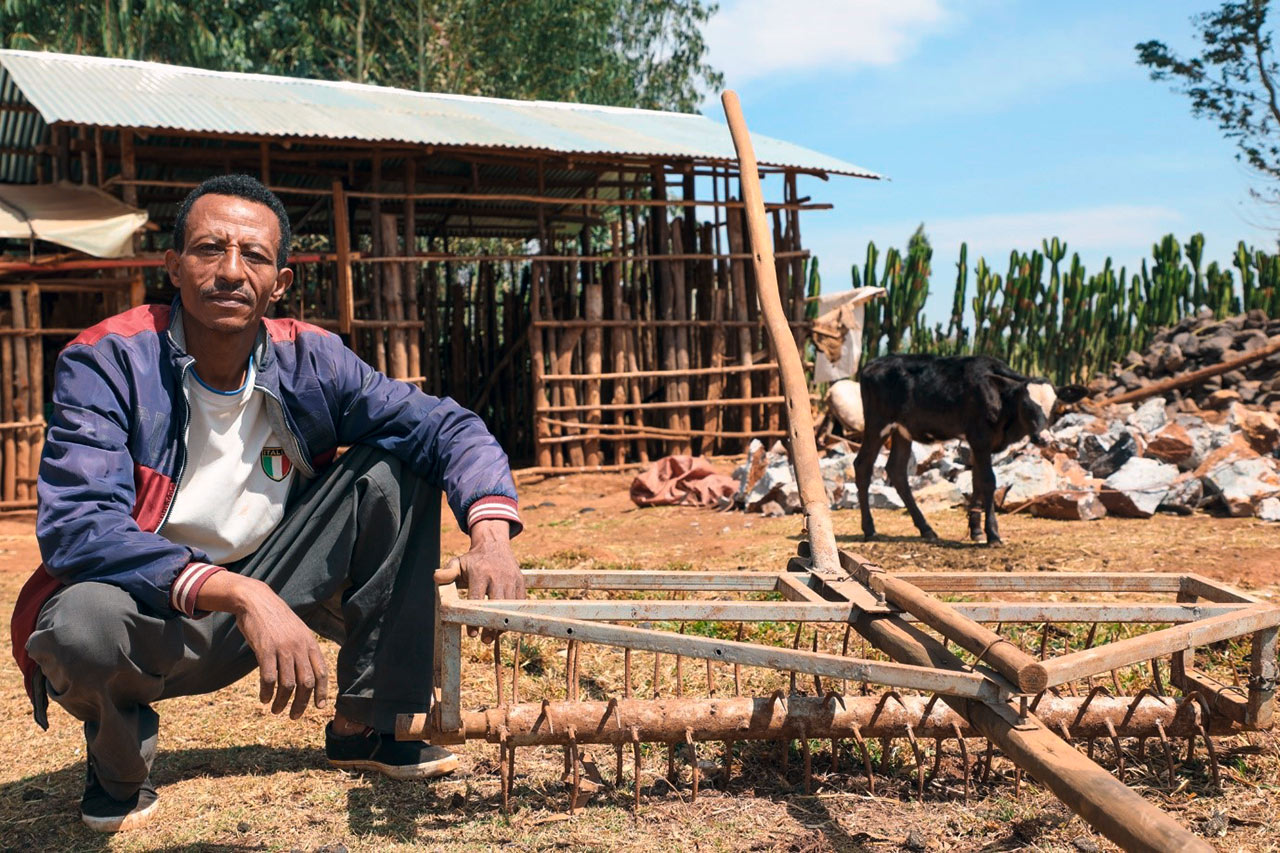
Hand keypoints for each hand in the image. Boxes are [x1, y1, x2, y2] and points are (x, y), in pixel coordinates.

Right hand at [195, 572, 328, 718]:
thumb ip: (303, 650)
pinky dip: (267, 693)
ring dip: (282, 702)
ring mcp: (283, 648)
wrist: (256, 600)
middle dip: (302, 704)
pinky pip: (269, 678)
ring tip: (277, 710)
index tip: (319, 707)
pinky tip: (264, 699)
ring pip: (288, 685)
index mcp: (310, 643)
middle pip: (306, 683)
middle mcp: (300, 647)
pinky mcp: (265, 650)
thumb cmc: (276, 619)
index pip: (322, 673)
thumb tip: (308, 674)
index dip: (322, 692)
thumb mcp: (297, 631)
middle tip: (294, 716)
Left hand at [434, 518, 524, 642]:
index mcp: (480, 573)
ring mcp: (510, 579)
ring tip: (493, 637)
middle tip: (485, 640)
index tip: (472, 634)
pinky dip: (512, 616)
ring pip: (509, 607)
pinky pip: (519, 603)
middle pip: (496, 606)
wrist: (494, 545)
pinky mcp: (520, 582)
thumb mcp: (458, 563)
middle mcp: (497, 576)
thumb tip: (436, 577)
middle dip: (491, 625)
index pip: (476, 600)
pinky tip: (503, 626)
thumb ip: (447, 572)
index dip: (474, 619)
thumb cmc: (473, 560)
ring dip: (502, 624)